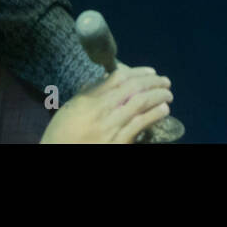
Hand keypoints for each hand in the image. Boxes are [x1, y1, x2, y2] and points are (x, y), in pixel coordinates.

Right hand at [40, 65, 172, 143]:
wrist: (58, 154)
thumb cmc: (62, 133)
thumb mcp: (70, 108)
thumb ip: (89, 92)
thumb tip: (107, 78)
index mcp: (89, 100)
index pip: (117, 78)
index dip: (138, 72)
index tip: (150, 72)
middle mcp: (101, 110)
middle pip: (132, 89)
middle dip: (152, 82)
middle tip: (165, 81)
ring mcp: (110, 127)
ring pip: (139, 105)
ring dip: (157, 97)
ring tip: (168, 94)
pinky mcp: (118, 142)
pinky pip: (139, 126)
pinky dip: (154, 115)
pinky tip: (163, 110)